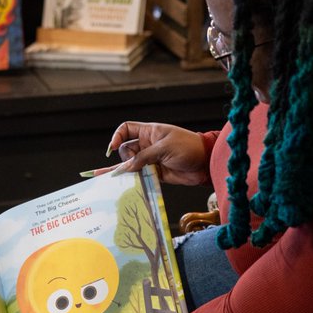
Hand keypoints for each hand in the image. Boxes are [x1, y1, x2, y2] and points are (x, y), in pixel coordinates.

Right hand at [87, 122, 210, 185]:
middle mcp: (147, 145)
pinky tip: (120, 183)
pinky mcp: (155, 173)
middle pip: (126, 150)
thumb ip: (145, 157)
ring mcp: (151, 159)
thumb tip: (127, 167)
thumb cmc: (188, 148)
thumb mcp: (165, 148)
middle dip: (125, 158)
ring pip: (131, 164)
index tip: (113, 147)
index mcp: (150, 132)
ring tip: (107, 178)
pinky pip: (140, 176)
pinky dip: (132, 179)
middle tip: (132, 166)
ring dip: (123, 171)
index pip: (127, 129)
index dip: (118, 136)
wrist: (205, 163)